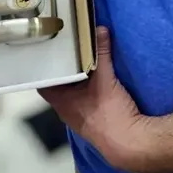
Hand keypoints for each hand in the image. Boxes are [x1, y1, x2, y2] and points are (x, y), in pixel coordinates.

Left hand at [38, 26, 153, 172]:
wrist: (129, 143)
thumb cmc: (109, 113)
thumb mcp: (105, 78)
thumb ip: (102, 53)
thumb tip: (100, 29)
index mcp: (60, 101)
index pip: (43, 81)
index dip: (44, 65)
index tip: (47, 48)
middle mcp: (66, 109)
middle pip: (58, 84)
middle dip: (62, 66)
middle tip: (65, 44)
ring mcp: (80, 115)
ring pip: (73, 91)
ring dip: (77, 76)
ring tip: (80, 52)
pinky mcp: (94, 117)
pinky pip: (85, 96)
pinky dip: (87, 84)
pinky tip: (95, 73)